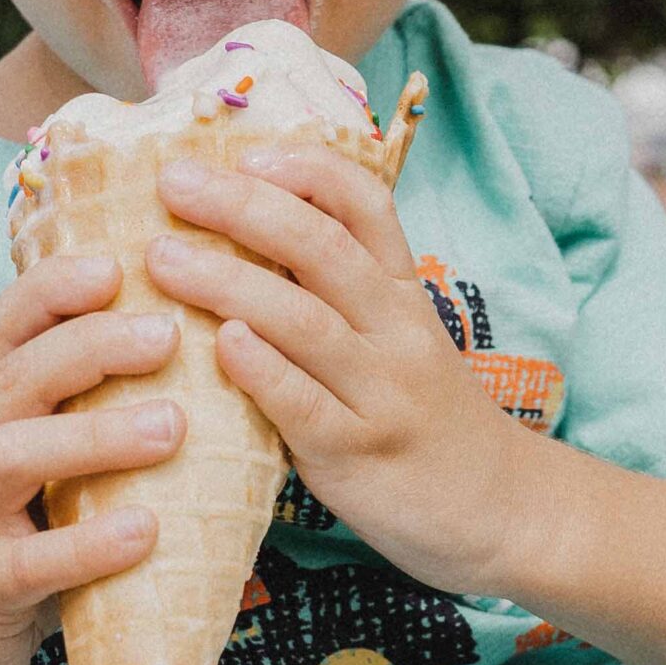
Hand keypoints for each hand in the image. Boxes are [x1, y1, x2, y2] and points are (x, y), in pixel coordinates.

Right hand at [0, 255, 183, 664]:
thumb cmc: (4, 550)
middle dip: (90, 347)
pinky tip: (146, 533)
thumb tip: (195, 353)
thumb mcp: (23, 472)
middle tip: (169, 333)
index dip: (54, 289)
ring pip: (10, 457)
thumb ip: (73, 418)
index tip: (119, 263)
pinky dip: (88, 545)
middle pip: (10, 378)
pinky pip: (27, 564)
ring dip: (95, 436)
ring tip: (174, 425)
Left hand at [148, 145, 539, 594]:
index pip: (365, 204)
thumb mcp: (400, 341)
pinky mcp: (360, 455)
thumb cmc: (428, 419)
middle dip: (241, 206)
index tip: (242, 153)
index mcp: (402, 293)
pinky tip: (221, 344)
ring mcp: (382, 392)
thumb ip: (337, 295)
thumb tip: (241, 238)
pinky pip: (307, 406)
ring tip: (162, 256)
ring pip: (305, 320)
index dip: (304, 170)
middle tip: (171, 182)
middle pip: (321, 248)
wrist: (503, 510)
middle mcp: (398, 330)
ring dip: (228, 280)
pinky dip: (264, 371)